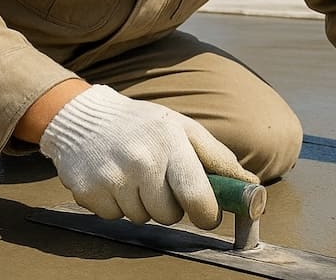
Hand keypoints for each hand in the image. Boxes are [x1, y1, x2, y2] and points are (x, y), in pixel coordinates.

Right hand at [39, 84, 257, 227]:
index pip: (197, 196)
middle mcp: (141, 160)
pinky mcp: (88, 192)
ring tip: (134, 176)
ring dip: (142, 205)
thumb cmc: (142, 124)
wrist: (82, 116)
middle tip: (160, 182)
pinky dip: (116, 205)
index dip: (207, 214)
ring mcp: (112, 177)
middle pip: (169, 215)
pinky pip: (114, 218)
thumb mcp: (183, 128)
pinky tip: (113, 180)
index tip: (207, 214)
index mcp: (170, 141)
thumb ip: (218, 158)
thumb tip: (252, 185)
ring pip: (142, 218)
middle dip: (170, 206)